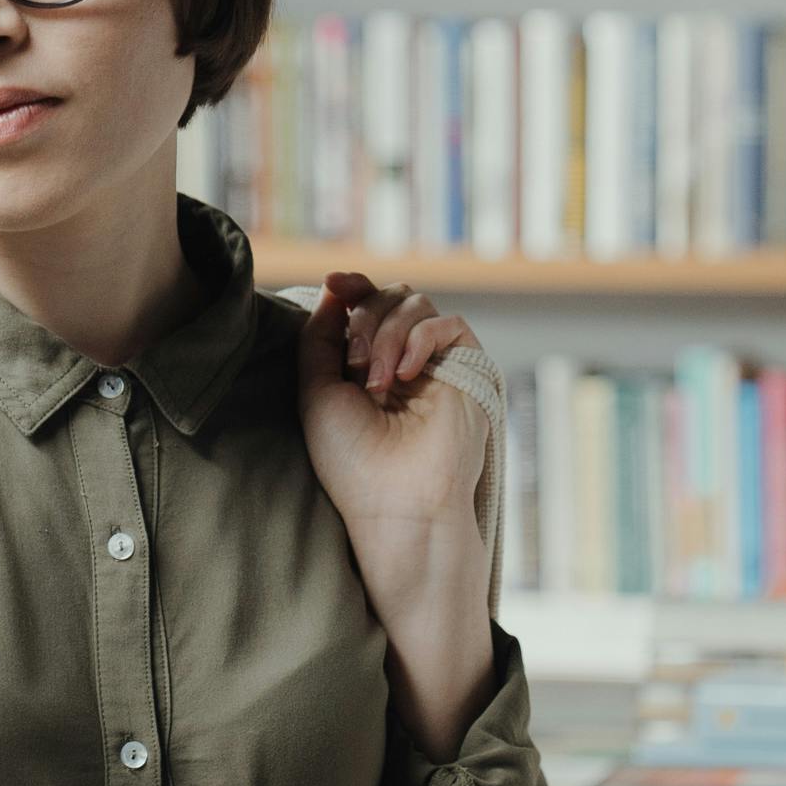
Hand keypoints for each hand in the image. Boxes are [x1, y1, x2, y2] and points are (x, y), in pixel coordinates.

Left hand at [295, 272, 484, 540]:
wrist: (396, 503)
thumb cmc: (353, 461)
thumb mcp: (318, 391)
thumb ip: (320, 338)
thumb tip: (335, 288)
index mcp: (369, 363)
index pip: (365, 304)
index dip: (352, 286)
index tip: (333, 281)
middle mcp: (404, 358)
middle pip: (389, 295)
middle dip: (365, 320)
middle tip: (355, 366)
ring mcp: (436, 364)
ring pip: (416, 303)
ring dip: (387, 335)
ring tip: (377, 383)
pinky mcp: (467, 370)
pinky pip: (449, 324)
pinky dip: (420, 340)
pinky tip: (404, 377)